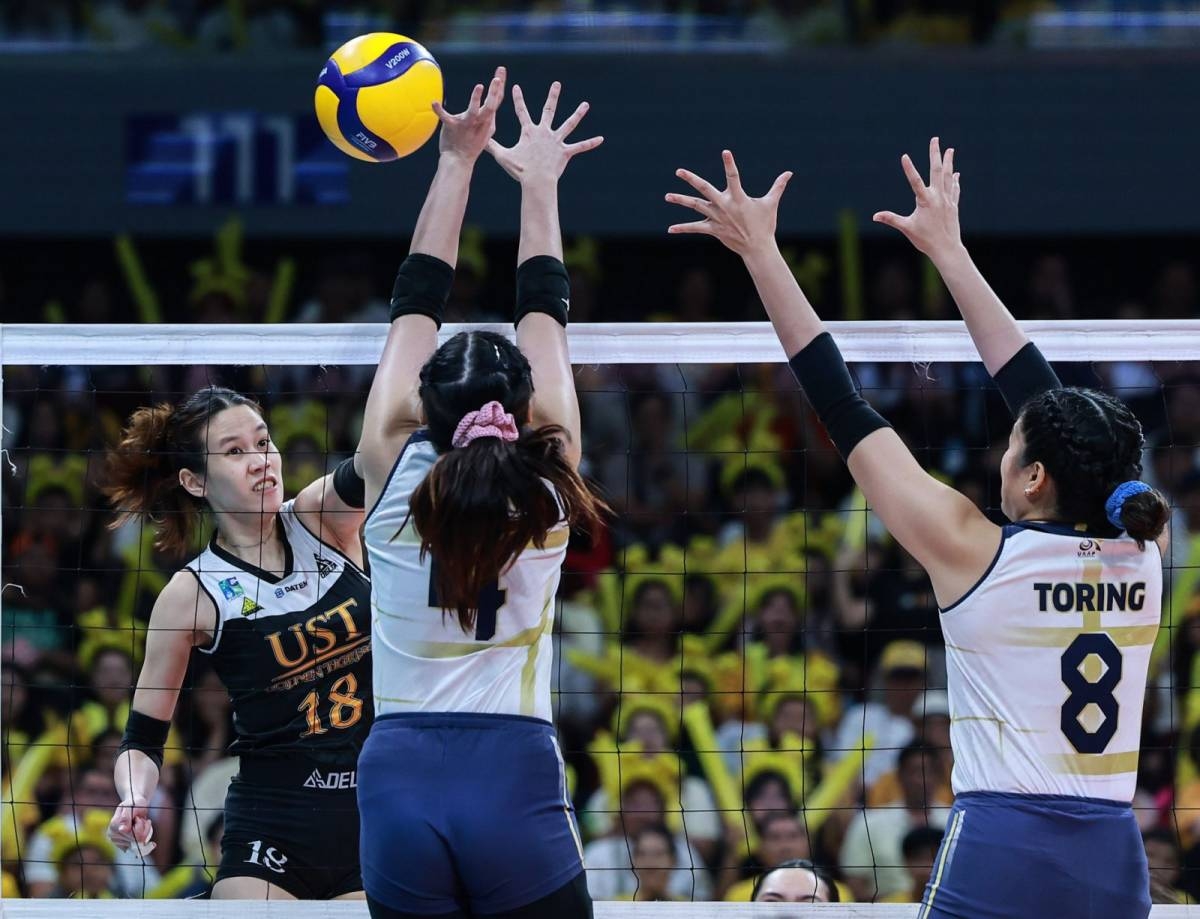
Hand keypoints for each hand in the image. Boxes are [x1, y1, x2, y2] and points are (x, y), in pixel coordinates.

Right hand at [108, 796, 154, 853]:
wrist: (135, 805)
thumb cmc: (135, 803)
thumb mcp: (133, 806)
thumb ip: (127, 817)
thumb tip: (122, 830)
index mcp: (114, 824)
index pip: (132, 833)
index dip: (140, 826)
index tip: (139, 818)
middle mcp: (112, 834)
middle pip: (136, 839)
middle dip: (144, 828)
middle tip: (141, 819)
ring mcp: (117, 841)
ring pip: (138, 843)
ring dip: (144, 832)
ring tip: (140, 823)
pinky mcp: (122, 846)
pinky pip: (137, 847)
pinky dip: (143, 838)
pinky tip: (141, 830)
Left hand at [433, 66, 505, 163]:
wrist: (459, 160)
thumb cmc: (472, 145)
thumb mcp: (485, 132)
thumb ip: (489, 119)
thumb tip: (493, 109)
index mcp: (488, 120)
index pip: (497, 100)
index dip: (500, 85)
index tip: (501, 69)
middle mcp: (480, 122)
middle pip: (491, 106)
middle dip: (495, 92)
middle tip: (497, 78)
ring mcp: (467, 125)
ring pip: (473, 111)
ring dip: (476, 100)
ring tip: (479, 87)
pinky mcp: (453, 128)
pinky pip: (446, 118)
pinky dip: (440, 111)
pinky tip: (434, 103)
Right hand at [486, 81, 602, 184]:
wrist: (536, 180)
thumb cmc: (519, 170)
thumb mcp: (502, 157)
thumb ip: (491, 147)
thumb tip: (478, 142)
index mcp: (529, 132)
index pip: (521, 112)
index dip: (517, 99)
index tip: (514, 86)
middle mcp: (544, 132)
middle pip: (549, 110)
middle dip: (552, 96)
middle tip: (556, 84)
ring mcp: (556, 141)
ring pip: (569, 124)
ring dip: (578, 114)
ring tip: (586, 105)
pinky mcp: (565, 152)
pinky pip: (580, 147)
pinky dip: (590, 143)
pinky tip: (601, 139)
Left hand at [665, 150, 791, 258]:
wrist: (757, 248)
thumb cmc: (765, 225)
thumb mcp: (771, 204)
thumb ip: (778, 186)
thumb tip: (790, 173)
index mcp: (739, 198)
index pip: (733, 176)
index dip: (729, 164)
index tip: (725, 152)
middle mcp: (725, 206)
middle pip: (705, 189)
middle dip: (691, 179)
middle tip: (679, 171)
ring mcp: (717, 217)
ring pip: (695, 206)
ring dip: (681, 200)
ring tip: (667, 196)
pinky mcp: (713, 229)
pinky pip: (695, 228)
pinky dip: (683, 228)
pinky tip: (670, 229)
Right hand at [873, 136, 962, 260]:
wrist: (947, 248)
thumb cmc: (925, 240)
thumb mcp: (906, 228)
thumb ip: (891, 219)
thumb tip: (874, 216)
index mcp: (925, 201)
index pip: (915, 181)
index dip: (909, 169)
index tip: (904, 156)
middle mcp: (938, 197)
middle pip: (937, 171)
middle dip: (935, 154)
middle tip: (935, 139)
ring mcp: (948, 200)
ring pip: (948, 177)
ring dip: (949, 162)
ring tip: (950, 149)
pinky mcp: (954, 206)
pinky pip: (954, 189)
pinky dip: (954, 181)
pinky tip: (956, 174)